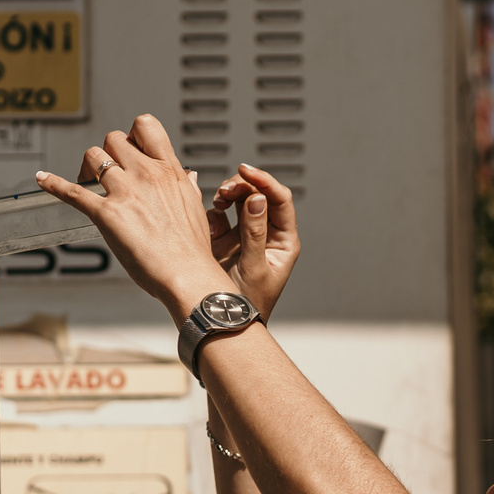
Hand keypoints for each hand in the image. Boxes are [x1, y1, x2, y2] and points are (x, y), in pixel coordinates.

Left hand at [35, 116, 231, 322]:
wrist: (187, 275)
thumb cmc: (192, 250)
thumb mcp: (195, 208)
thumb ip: (188, 187)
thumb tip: (188, 176)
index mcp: (169, 171)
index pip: (145, 127)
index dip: (132, 133)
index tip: (129, 148)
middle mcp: (146, 175)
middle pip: (114, 139)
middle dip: (106, 151)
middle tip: (105, 171)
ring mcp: (125, 192)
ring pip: (93, 156)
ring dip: (86, 167)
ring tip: (86, 181)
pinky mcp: (106, 214)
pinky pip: (72, 191)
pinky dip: (53, 183)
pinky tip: (42, 179)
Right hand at [205, 163, 300, 317]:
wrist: (224, 322)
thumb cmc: (247, 304)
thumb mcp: (253, 268)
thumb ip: (255, 233)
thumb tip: (258, 199)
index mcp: (283, 241)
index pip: (280, 200)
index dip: (265, 181)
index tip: (247, 171)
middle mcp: (265, 234)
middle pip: (258, 195)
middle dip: (242, 186)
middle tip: (225, 190)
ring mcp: (244, 235)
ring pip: (238, 200)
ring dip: (227, 195)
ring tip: (218, 201)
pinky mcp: (224, 239)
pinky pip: (219, 215)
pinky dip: (213, 213)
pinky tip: (210, 224)